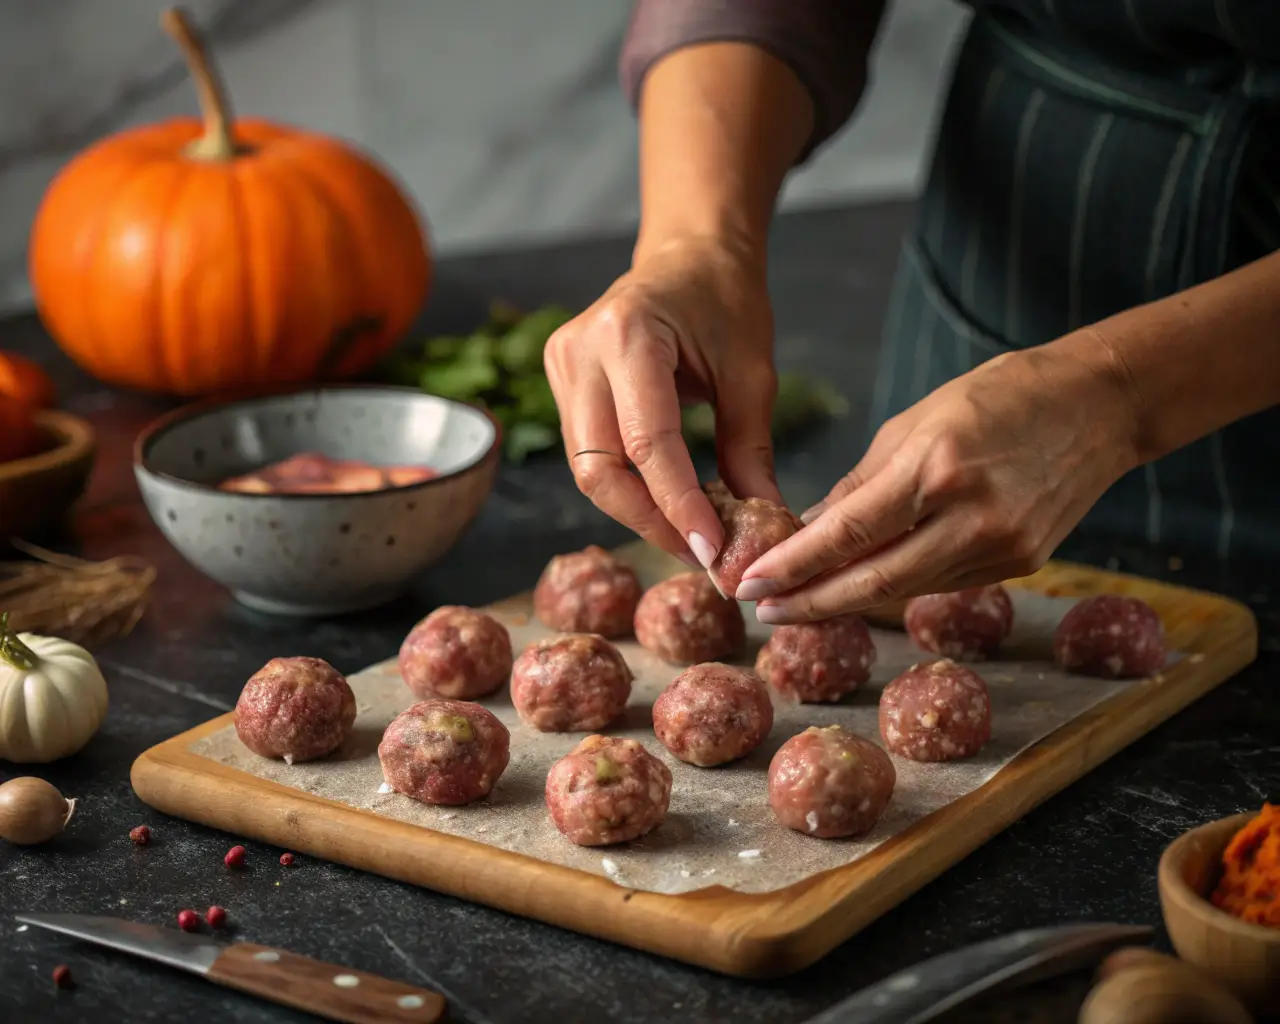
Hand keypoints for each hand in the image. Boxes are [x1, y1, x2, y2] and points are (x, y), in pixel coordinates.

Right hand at [544, 235, 780, 565]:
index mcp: (626, 334)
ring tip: (690, 534)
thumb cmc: (724, 300)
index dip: (679, 506)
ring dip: (638, 511)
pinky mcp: (560, 382)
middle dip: (651, 521)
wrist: (690, 254)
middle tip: (701, 553)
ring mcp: (560, 366)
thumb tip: (762, 526)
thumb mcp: (751, 374)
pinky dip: (628, 486)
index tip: (713, 552)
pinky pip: (588, 454)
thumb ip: (749, 452)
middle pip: (600, 469)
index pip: (647, 443)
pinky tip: (666, 501)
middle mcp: (578, 351)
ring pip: (588, 470)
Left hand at [738, 331, 1141, 620]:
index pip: (848, 533)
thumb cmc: (998, 396)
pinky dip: (897, 584)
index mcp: (935, 467)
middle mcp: (970, 515)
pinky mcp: (1021, 563)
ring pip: (906, 588)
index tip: (751, 584)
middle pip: (873, 581)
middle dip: (810, 602)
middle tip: (761, 611)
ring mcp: (1001, 545)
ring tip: (799, 601)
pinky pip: (942, 581)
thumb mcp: (915, 422)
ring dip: (847, 598)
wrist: (1100, 404)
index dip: (794, 566)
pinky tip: (862, 584)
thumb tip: (809, 529)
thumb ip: (861, 483)